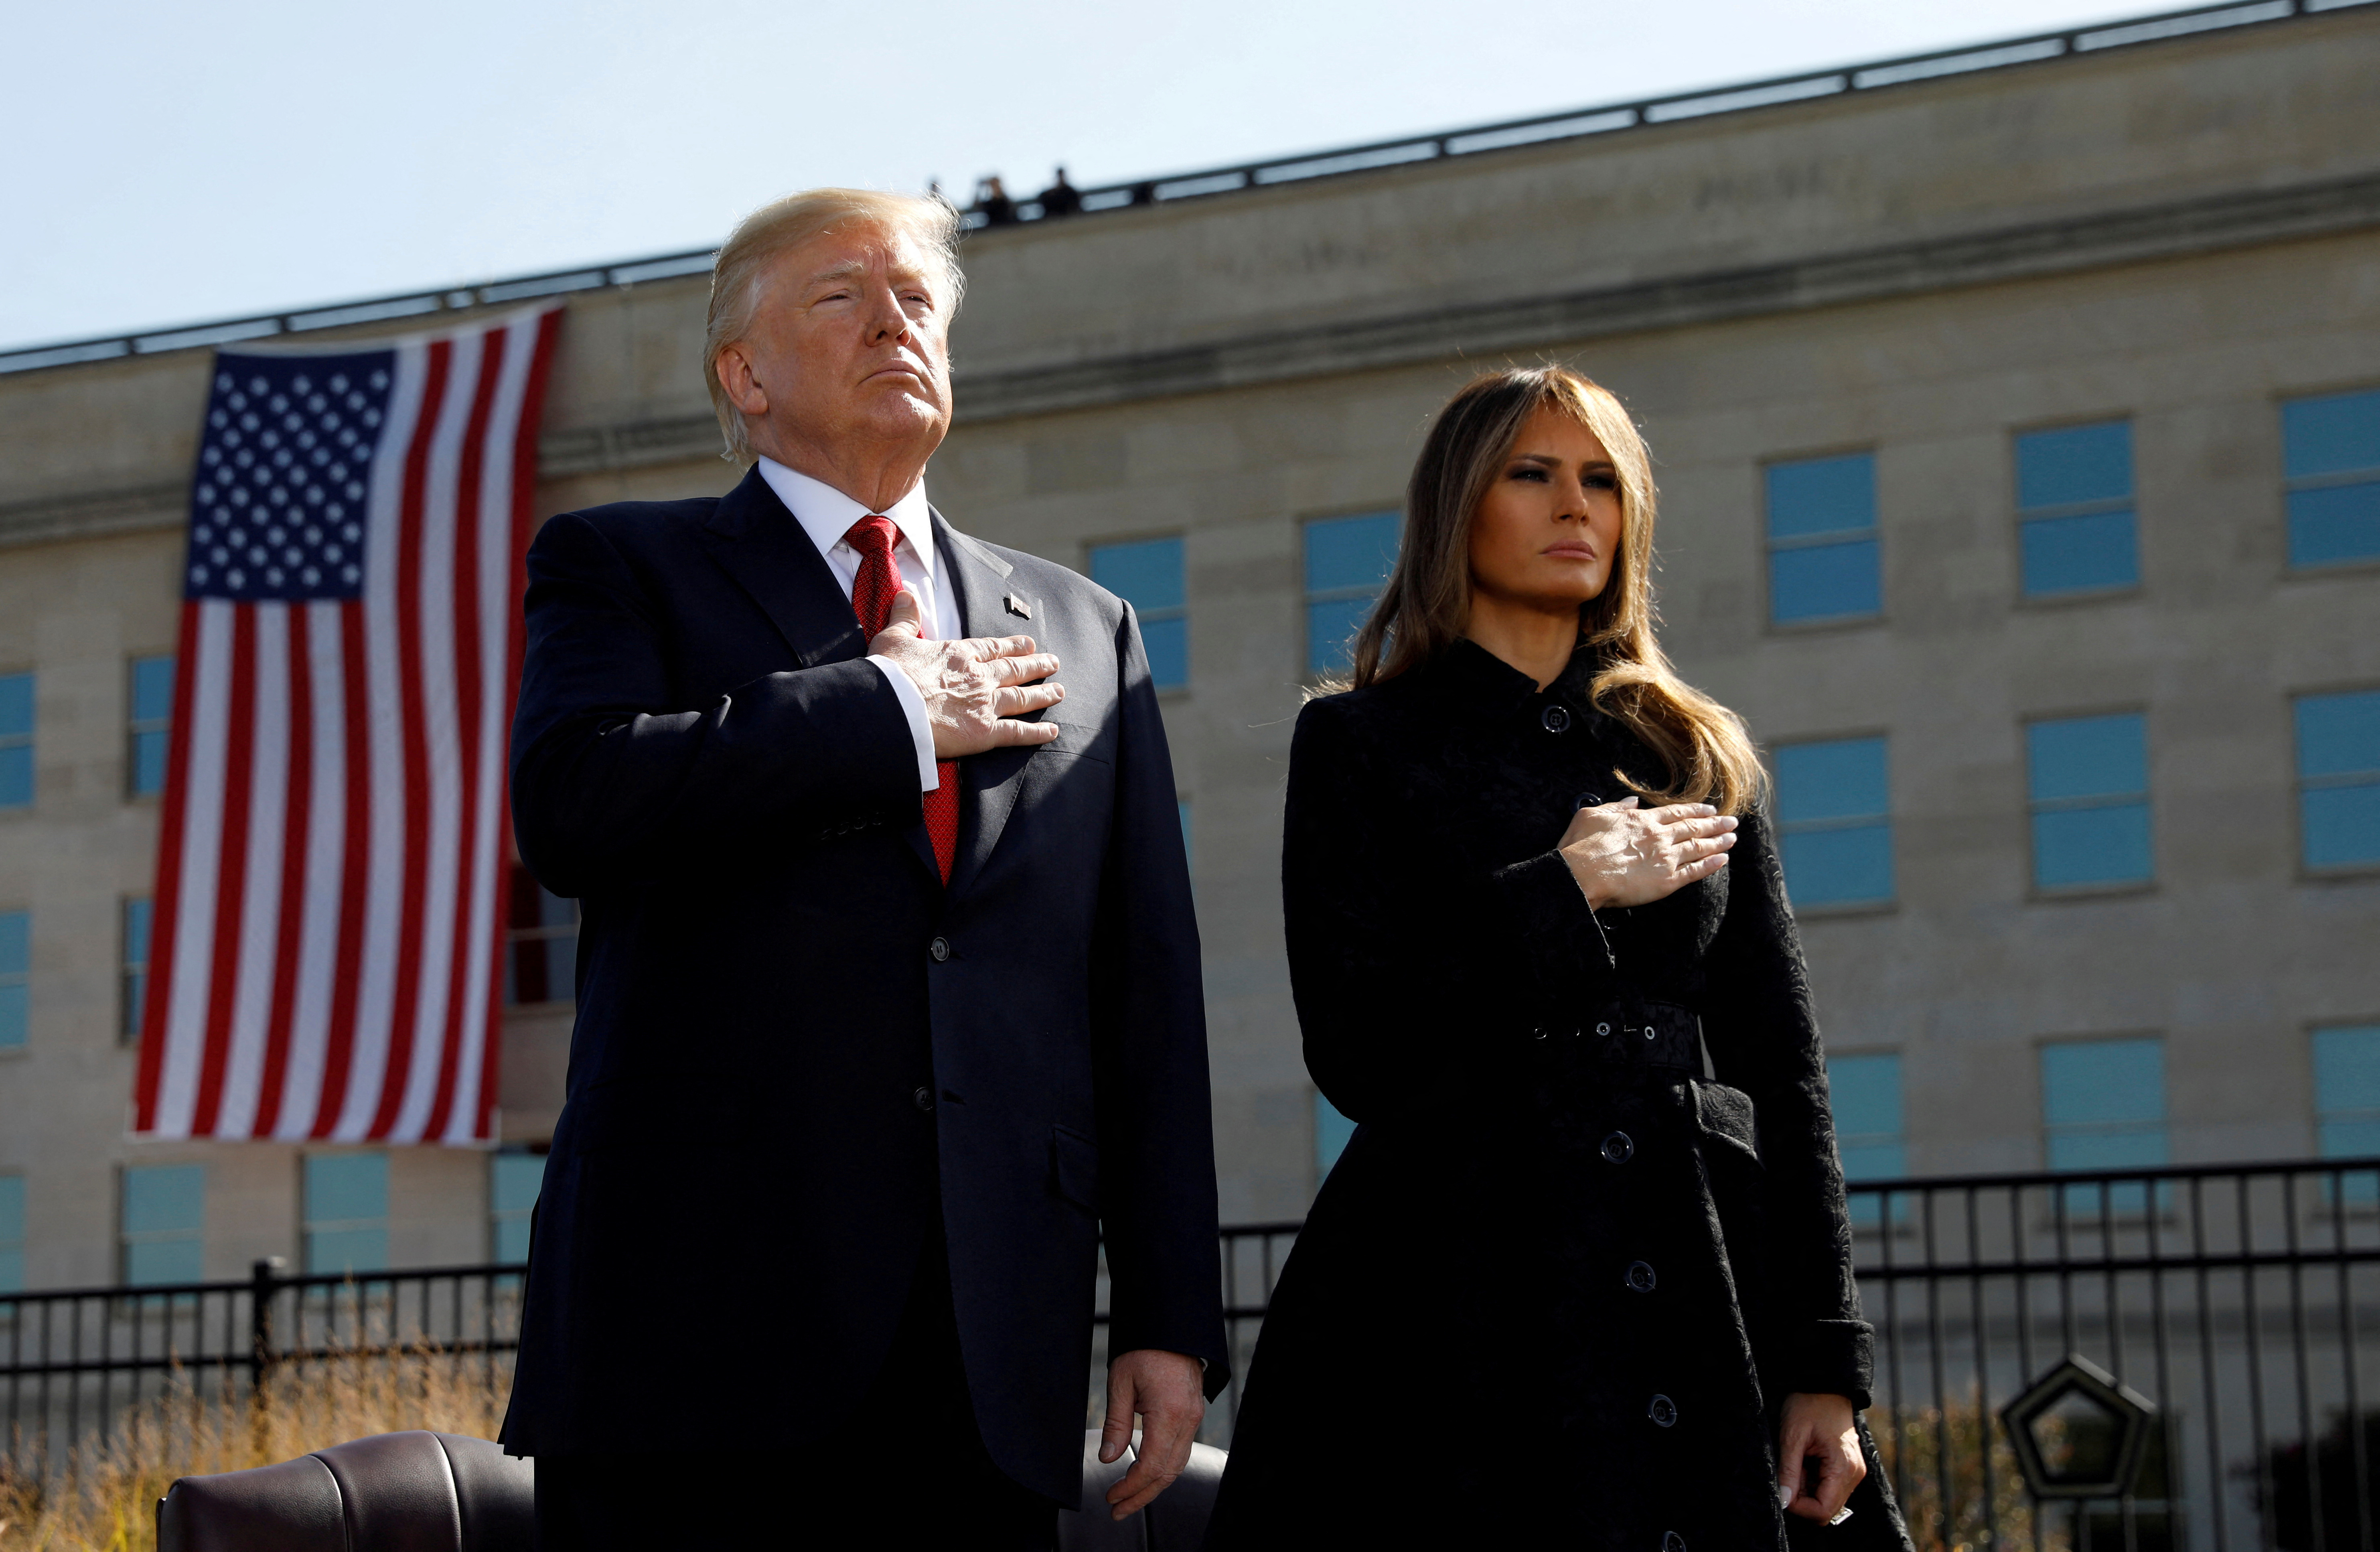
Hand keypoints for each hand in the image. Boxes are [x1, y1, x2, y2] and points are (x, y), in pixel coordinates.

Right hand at [868, 587, 1063, 756]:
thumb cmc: (889, 675)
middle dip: (1036, 665)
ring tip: (1060, 692)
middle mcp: (979, 677)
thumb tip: (905, 593)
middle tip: (1053, 662)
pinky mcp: (985, 733)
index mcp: (959, 654)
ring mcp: (985, 705)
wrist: (892, 709)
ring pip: (1022, 698)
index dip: (1012, 646)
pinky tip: (1053, 731)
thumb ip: (904, 617)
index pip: (992, 648)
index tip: (1028, 643)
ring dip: (1043, 695)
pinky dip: (1037, 733)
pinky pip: (1017, 733)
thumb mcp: (893, 638)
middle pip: (1014, 669)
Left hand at [1099, 1348, 1205, 1520]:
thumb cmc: (1146, 1347)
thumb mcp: (1121, 1382)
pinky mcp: (1193, 1414)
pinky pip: (1181, 1451)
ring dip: (1154, 1486)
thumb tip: (1108, 1458)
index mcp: (1169, 1413)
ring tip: (1130, 1498)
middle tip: (1118, 1509)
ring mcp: (1194, 1417)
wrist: (1171, 1324)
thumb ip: (1116, 1424)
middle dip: (1142, 1496)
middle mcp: (1187, 1420)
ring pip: (1177, 1465)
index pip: (1152, 1466)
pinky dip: (1164, 1468)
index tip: (1113, 1497)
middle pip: (1168, 1473)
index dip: (1131, 1487)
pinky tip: (1148, 1474)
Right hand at [1556, 796, 1734, 909]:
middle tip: (1732, 821)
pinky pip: (1695, 872)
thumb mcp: (1593, 814)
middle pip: (1693, 827)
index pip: (1675, 813)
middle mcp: (1659, 837)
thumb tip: (1632, 802)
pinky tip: (1723, 859)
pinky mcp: (1667, 881)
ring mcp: (1665, 858)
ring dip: (1718, 841)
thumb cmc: (1581, 846)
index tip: (1710, 808)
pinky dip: (1711, 865)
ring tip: (1732, 837)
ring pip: (1698, 847)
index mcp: (1642, 821)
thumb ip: (1616, 807)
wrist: (1582, 875)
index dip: (1695, 810)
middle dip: (1715, 823)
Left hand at [1777, 1392, 1865, 1522]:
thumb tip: (1783, 1500)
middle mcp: (1854, 1474)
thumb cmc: (1809, 1404)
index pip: (1823, 1511)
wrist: (1825, 1384)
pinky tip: (1805, 1460)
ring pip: (1826, 1499)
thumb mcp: (1792, 1436)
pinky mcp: (1848, 1467)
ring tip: (1798, 1460)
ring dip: (1807, 1488)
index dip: (1799, 1506)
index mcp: (1844, 1468)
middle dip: (1802, 1497)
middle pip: (1826, 1509)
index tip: (1784, 1487)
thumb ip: (1788, 1470)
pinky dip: (1813, 1480)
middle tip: (1791, 1469)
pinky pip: (1829, 1487)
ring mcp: (1853, 1472)